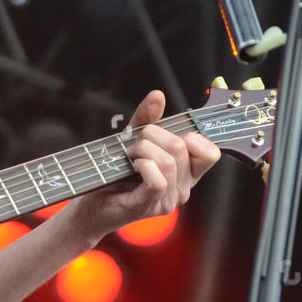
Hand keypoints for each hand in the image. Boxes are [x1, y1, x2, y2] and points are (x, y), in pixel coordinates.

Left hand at [68, 90, 220, 239]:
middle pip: (182, 147)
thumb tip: (157, 95)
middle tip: (133, 145)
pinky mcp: (149, 206)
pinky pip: (158, 180)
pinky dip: (142, 165)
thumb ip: (147, 119)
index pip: (211, 152)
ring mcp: (168, 200)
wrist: (91, 204)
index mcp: (186, 174)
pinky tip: (131, 166)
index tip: (162, 135)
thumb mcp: (132, 140)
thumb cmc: (114, 174)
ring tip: (128, 155)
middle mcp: (182, 189)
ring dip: (141, 149)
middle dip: (152, 136)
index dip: (190, 136)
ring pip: (168, 161)